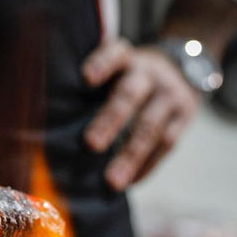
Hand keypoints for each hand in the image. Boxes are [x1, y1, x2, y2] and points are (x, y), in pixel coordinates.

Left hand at [81, 38, 199, 190]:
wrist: (183, 66)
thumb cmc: (129, 76)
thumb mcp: (116, 67)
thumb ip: (91, 87)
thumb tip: (52, 126)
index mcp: (126, 58)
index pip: (114, 54)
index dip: (101, 64)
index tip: (84, 78)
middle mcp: (149, 73)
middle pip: (129, 95)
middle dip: (110, 121)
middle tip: (90, 144)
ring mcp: (170, 94)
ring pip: (150, 127)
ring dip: (130, 156)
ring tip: (112, 182)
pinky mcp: (184, 116)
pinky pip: (167, 144)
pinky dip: (147, 165)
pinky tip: (130, 182)